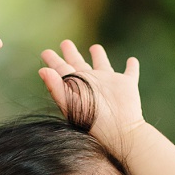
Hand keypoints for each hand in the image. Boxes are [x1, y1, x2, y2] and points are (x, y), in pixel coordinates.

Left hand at [39, 38, 143, 157]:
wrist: (119, 131)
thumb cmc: (93, 119)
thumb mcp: (71, 102)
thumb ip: (55, 86)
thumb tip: (42, 70)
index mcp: (77, 85)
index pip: (62, 70)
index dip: (53, 61)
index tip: (45, 52)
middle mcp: (91, 82)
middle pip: (79, 64)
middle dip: (72, 54)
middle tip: (65, 43)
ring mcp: (110, 83)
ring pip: (103, 65)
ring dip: (99, 56)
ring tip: (95, 47)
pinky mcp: (127, 85)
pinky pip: (130, 72)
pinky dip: (132, 66)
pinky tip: (132, 61)